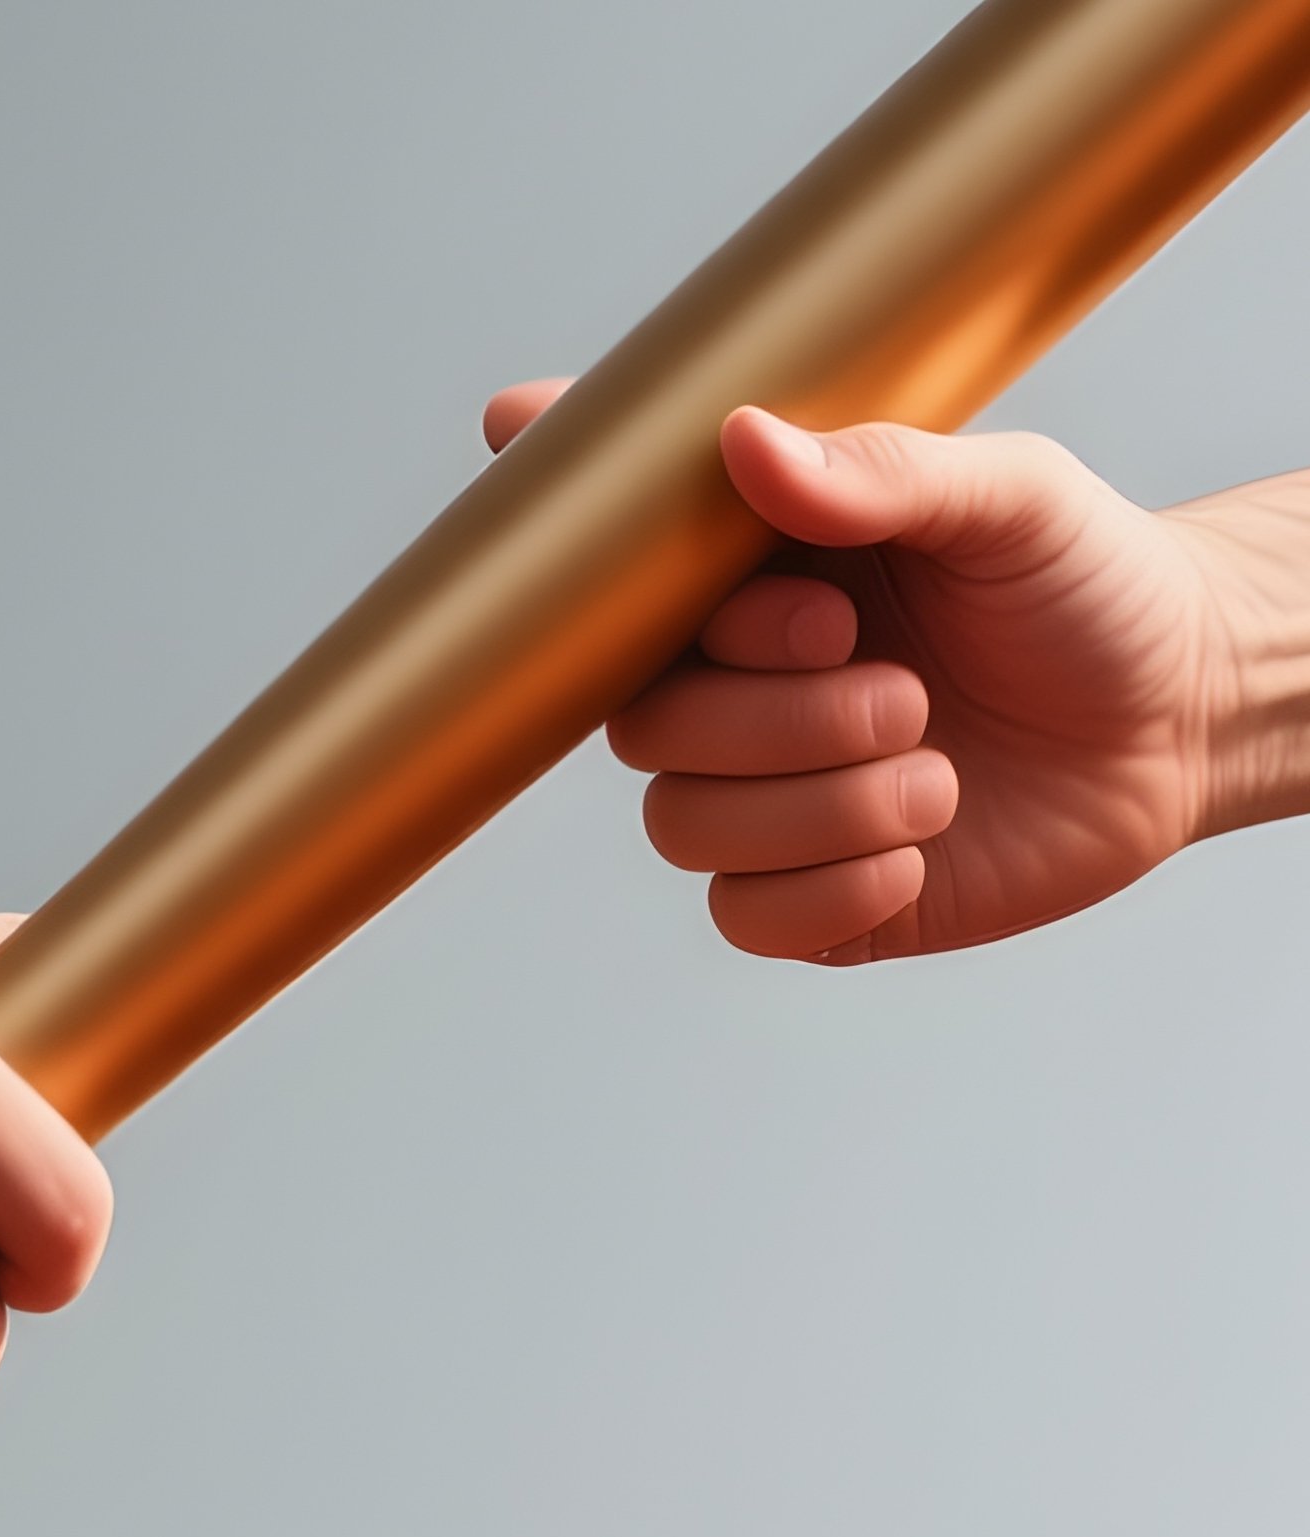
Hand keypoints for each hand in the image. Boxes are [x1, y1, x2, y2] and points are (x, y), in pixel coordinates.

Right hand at [485, 381, 1244, 961]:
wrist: (1181, 716)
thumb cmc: (1087, 585)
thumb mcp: (1007, 497)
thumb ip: (880, 473)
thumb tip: (743, 441)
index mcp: (752, 582)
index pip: (607, 575)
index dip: (572, 558)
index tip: (535, 468)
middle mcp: (736, 688)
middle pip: (640, 724)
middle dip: (770, 714)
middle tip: (896, 683)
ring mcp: (768, 796)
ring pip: (682, 824)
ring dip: (817, 803)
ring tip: (932, 770)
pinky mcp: (813, 893)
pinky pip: (745, 914)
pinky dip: (828, 888)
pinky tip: (913, 849)